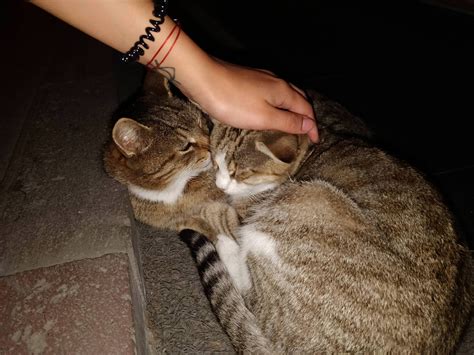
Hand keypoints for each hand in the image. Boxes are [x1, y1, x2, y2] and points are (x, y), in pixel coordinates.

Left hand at [185, 58, 318, 142]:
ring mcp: (262, 78)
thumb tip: (309, 125)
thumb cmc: (232, 101)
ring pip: (286, 94)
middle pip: (299, 98)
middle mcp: (276, 81)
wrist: (203, 78)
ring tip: (292, 123)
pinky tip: (270, 110)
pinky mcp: (249, 79)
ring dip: (293, 108)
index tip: (315, 140)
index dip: (312, 126)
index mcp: (283, 92)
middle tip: (307, 132)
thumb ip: (288, 121)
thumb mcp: (263, 117)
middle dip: (306, 115)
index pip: (306, 109)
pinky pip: (272, 92)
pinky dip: (279, 103)